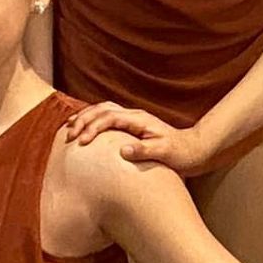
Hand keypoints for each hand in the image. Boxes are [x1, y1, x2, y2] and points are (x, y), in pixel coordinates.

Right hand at [63, 103, 219, 175]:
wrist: (193, 150)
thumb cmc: (179, 154)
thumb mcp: (164, 154)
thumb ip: (144, 151)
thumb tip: (122, 150)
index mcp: (139, 120)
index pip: (110, 117)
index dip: (93, 127)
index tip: (82, 142)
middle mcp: (134, 116)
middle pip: (102, 109)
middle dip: (83, 119)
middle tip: (68, 135)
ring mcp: (132, 119)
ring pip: (103, 110)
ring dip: (85, 117)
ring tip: (69, 128)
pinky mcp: (131, 126)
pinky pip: (107, 117)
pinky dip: (92, 120)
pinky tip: (83, 129)